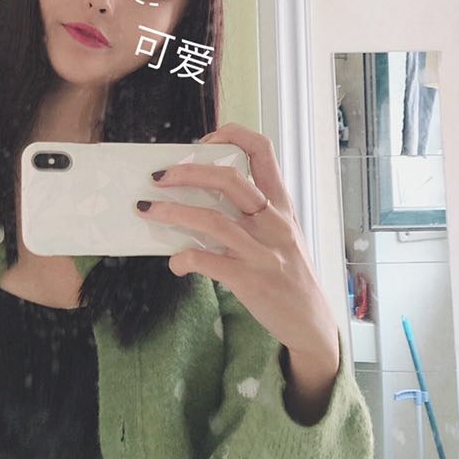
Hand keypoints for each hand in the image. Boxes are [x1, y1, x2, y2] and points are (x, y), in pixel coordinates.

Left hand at [138, 122, 338, 364]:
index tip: (204, 142)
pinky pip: (209, 262)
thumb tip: (200, 197)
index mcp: (280, 204)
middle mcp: (273, 222)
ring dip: (173, 212)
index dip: (233, 136)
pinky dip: (185, 258)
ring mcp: (262, 251)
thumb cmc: (289, 273)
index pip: (263, 151)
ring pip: (212, 219)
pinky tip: (175, 262)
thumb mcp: (280, 233)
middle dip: (188, 173)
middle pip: (229, 179)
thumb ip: (251, 213)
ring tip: (146, 209)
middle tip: (158, 176)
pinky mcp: (250, 280)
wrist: (311, 322)